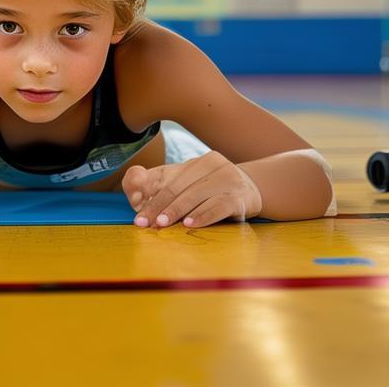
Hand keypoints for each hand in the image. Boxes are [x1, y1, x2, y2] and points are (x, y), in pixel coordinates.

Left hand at [122, 151, 262, 228]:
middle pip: (177, 186)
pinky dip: (202, 215)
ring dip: (176, 210)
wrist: (254, 191)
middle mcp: (209, 164)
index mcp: (191, 163)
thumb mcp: (186, 188)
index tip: (135, 205)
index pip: (162, 175)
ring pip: (195, 194)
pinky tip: (189, 224)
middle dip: (157, 206)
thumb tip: (135, 195)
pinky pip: (219, 206)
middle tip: (144, 223)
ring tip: (162, 223)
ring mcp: (227, 178)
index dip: (145, 189)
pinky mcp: (241, 195)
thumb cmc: (211, 194)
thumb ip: (158, 190)